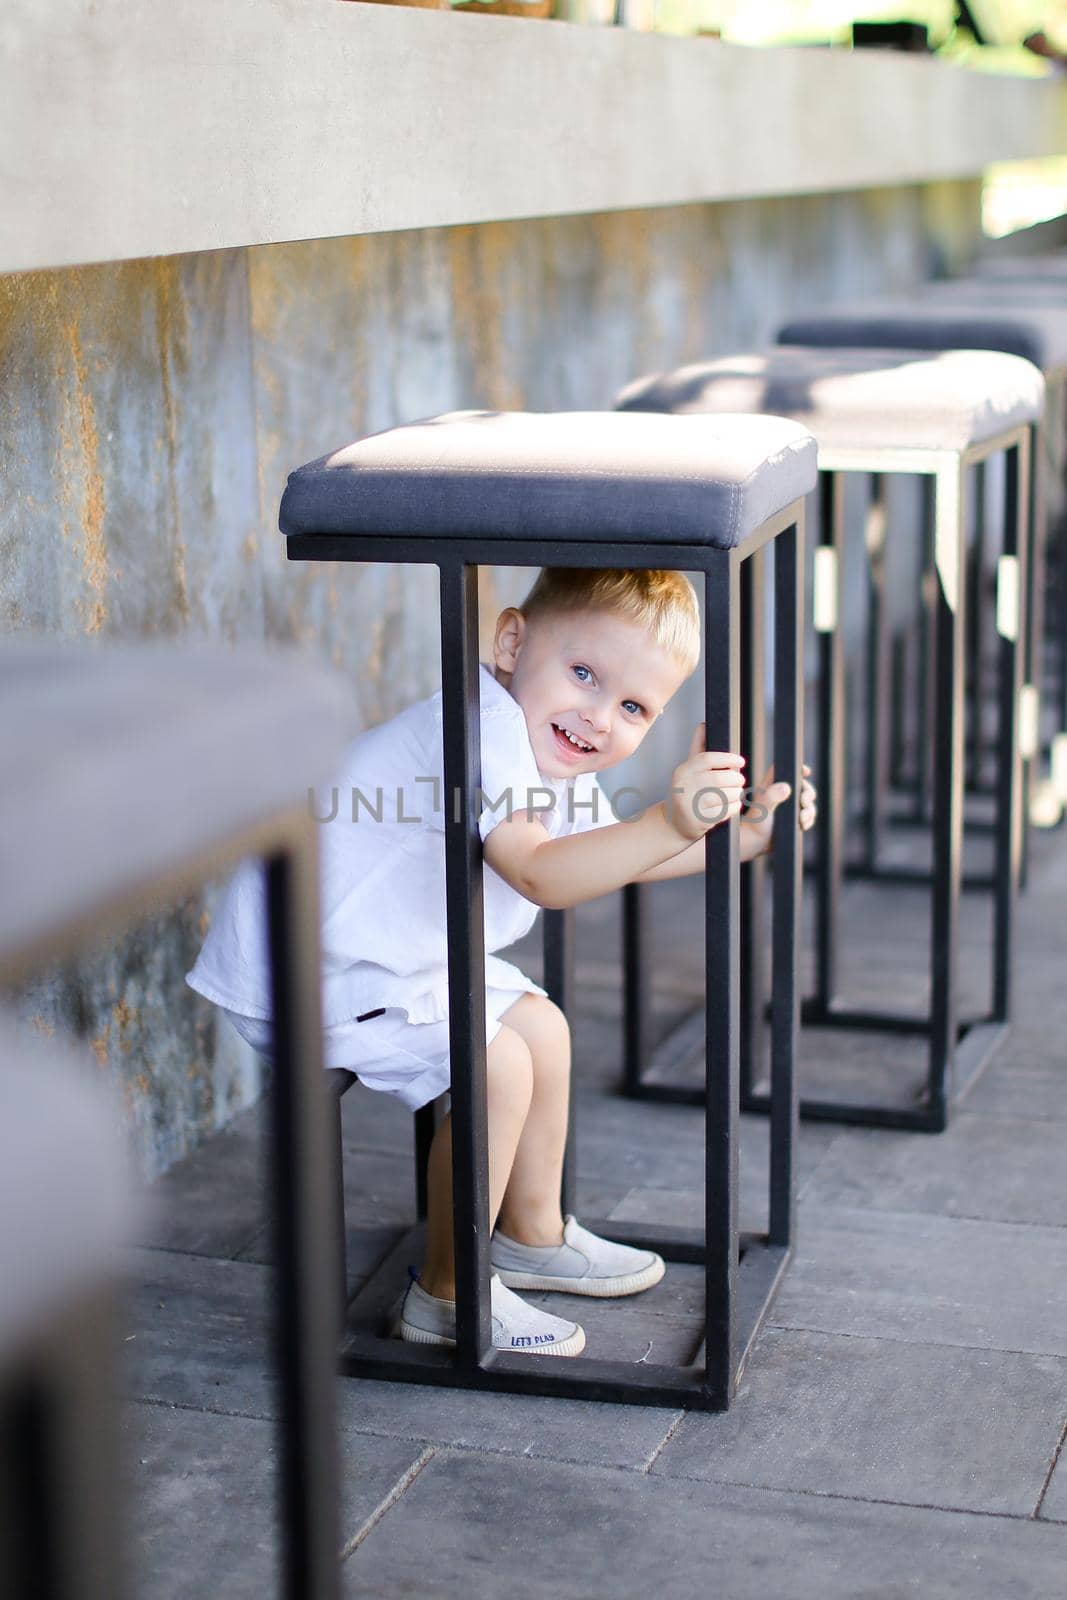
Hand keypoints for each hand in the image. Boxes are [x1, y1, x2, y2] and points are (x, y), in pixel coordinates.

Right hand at [666, 723, 745, 843]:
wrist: (673, 824)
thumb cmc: (687, 793)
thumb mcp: (689, 771)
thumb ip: (698, 748)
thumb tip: (703, 725)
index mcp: (683, 771)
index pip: (707, 758)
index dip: (727, 758)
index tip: (740, 761)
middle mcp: (684, 786)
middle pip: (719, 778)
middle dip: (735, 778)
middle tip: (740, 780)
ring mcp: (690, 804)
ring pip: (724, 795)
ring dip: (736, 794)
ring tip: (736, 793)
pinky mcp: (699, 820)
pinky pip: (725, 811)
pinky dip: (734, 807)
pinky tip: (732, 805)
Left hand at [741, 764, 816, 857]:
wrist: (755, 841)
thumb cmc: (755, 822)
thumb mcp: (762, 807)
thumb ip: (772, 796)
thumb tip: (787, 788)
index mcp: (773, 785)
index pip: (786, 771)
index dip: (798, 769)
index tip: (806, 772)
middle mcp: (783, 793)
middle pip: (803, 786)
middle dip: (808, 793)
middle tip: (804, 802)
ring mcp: (790, 806)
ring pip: (808, 802)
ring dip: (810, 810)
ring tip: (802, 819)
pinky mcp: (795, 818)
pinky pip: (809, 816)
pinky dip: (809, 820)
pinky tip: (802, 825)